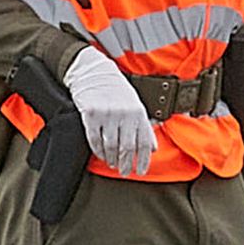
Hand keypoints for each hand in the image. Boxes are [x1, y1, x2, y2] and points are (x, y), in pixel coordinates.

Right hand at [65, 43, 155, 176]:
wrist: (94, 72)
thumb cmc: (116, 90)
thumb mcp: (135, 104)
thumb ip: (144, 126)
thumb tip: (152, 148)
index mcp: (138, 112)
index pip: (144, 142)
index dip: (143, 160)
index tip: (141, 171)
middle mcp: (124, 114)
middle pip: (127, 147)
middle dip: (127, 163)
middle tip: (125, 172)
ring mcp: (106, 114)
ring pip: (110, 146)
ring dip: (112, 159)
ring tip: (114, 164)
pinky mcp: (90, 114)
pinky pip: (94, 139)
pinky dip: (98, 151)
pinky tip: (102, 155)